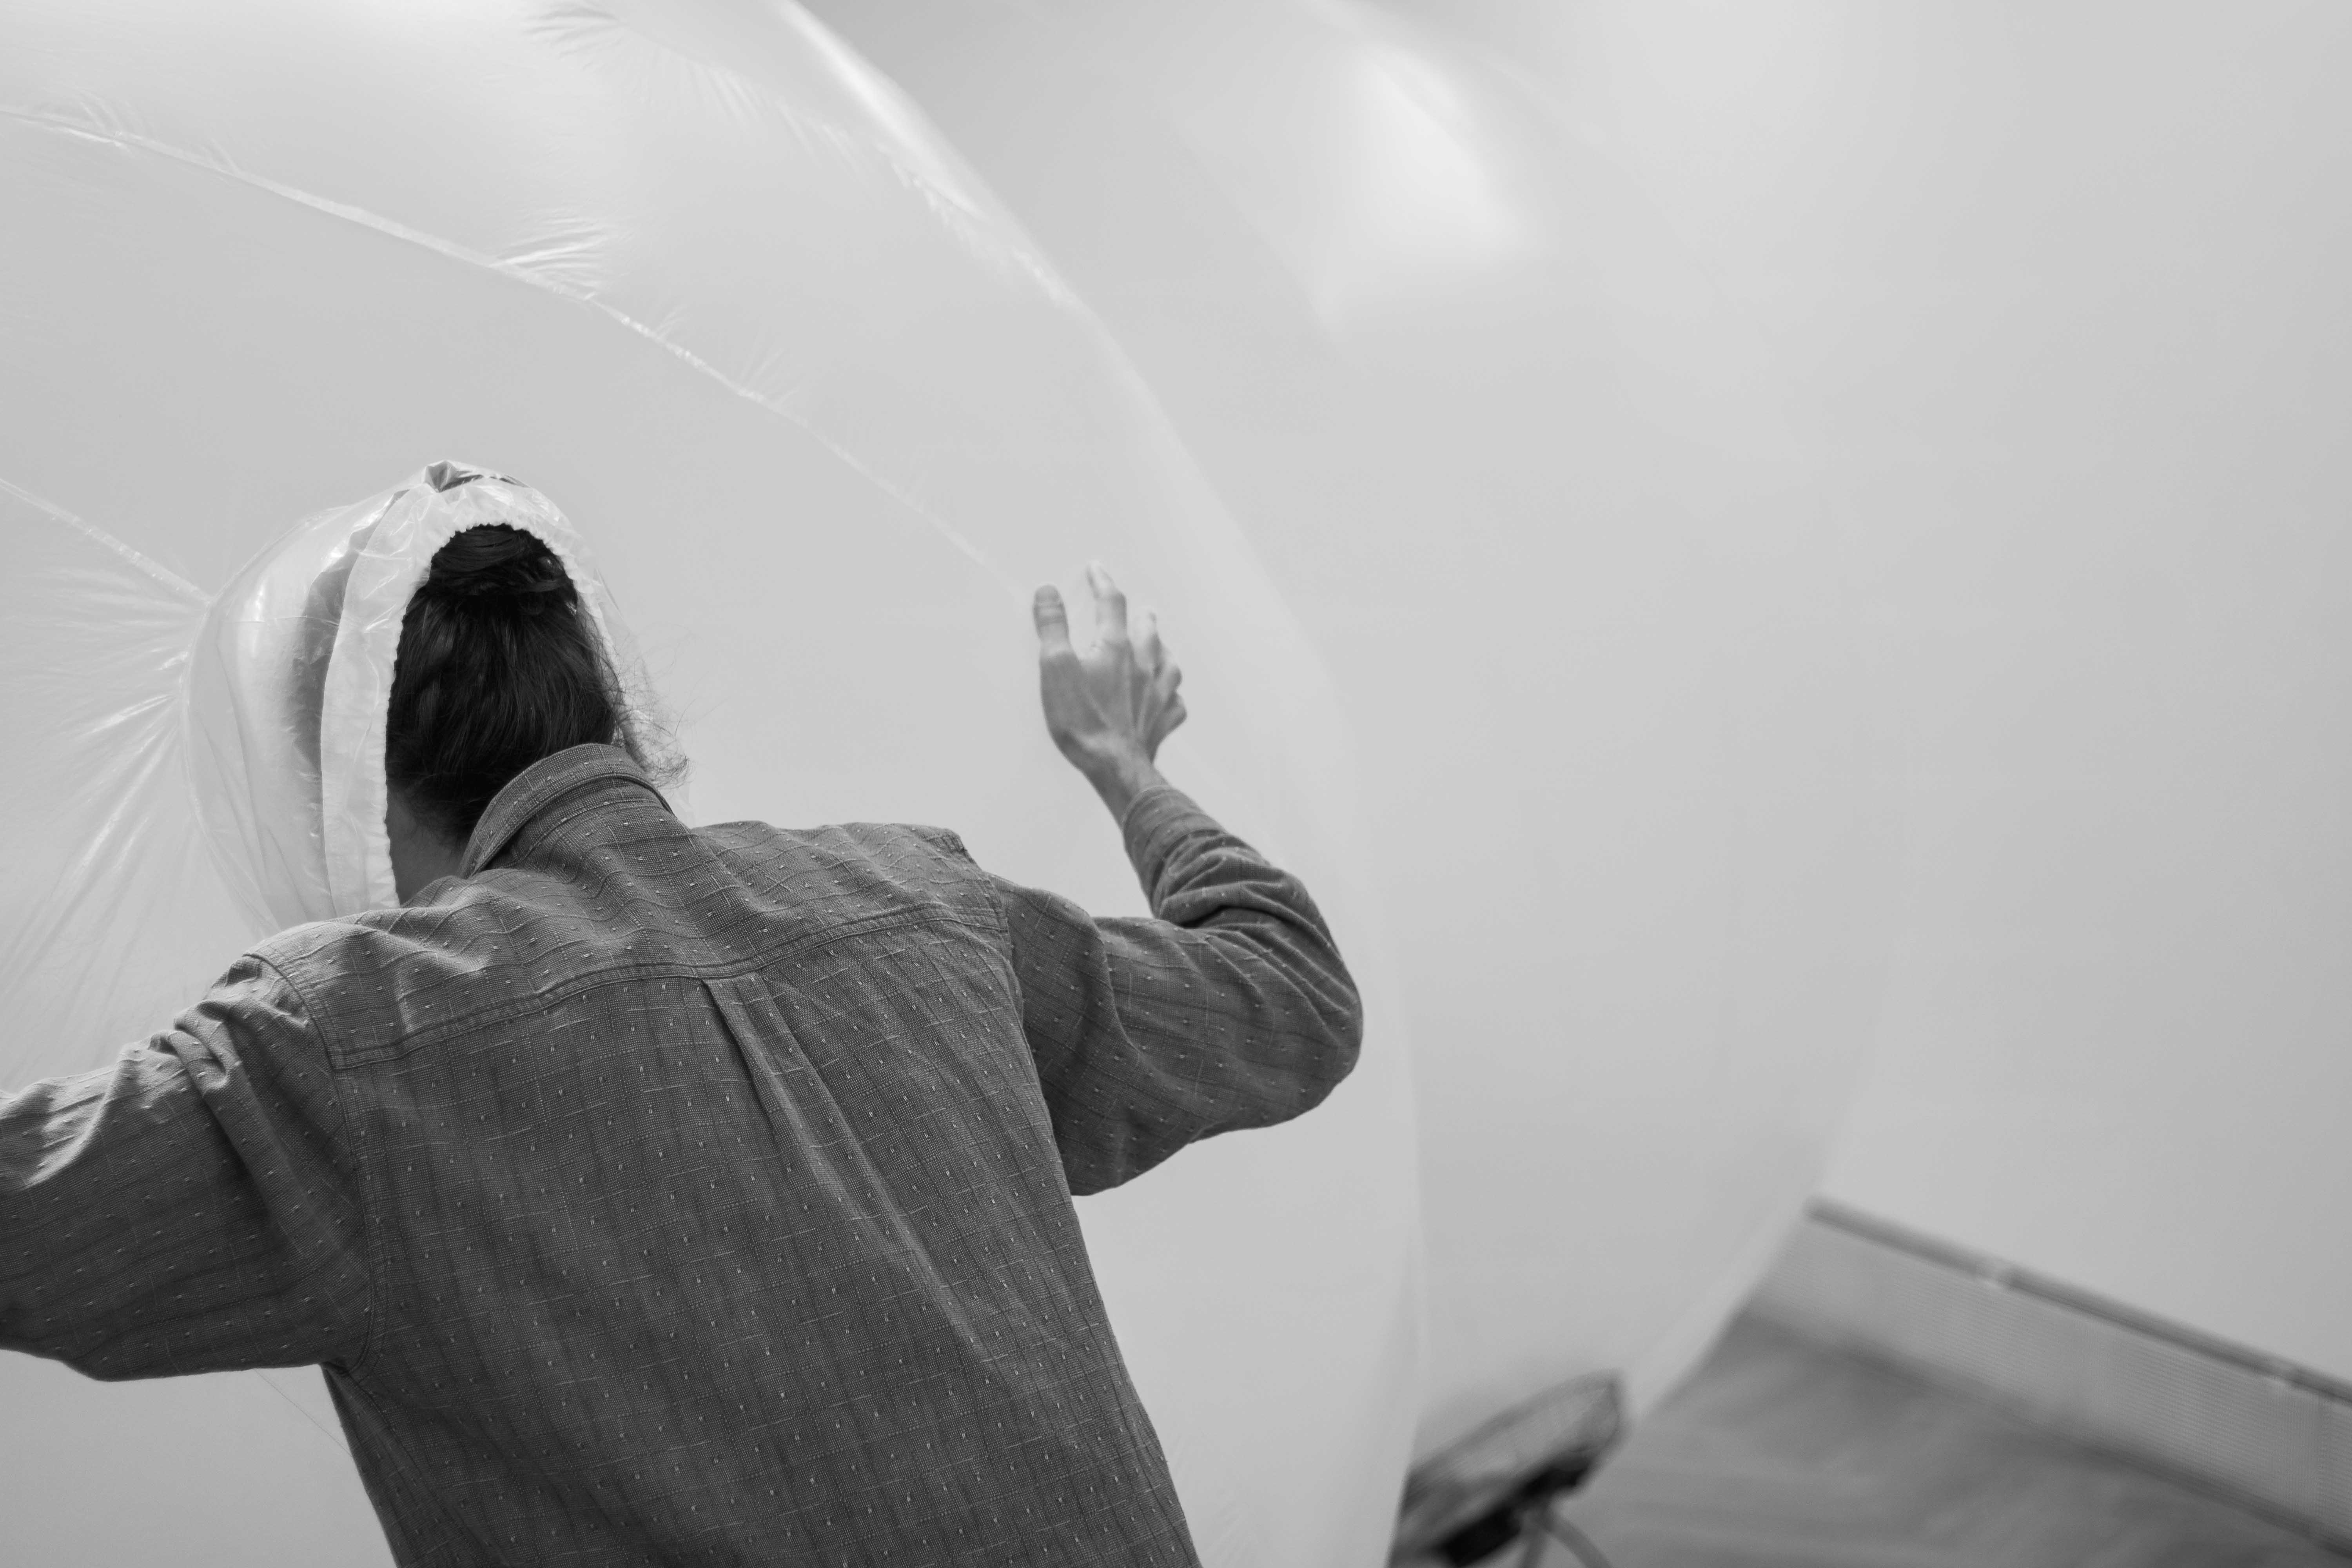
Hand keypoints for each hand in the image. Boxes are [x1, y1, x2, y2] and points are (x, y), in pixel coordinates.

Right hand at [1033, 563, 1186, 817]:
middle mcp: (1144, 665)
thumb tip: (1048, 592)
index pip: (1111, 603)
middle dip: (1140, 615)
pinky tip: (1168, 698)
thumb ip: (1052, 627)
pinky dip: (1171, 695)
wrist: (1114, 765)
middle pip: (1148, 629)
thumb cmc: (1082, 719)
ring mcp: (1158, 694)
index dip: (1103, 582)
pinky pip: (1175, 703)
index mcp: (1116, 647)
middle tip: (1138, 610)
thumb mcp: (1055, 668)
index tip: (1097, 570)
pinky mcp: (1163, 721)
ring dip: (1162, 650)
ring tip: (1158, 647)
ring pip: (1169, 663)